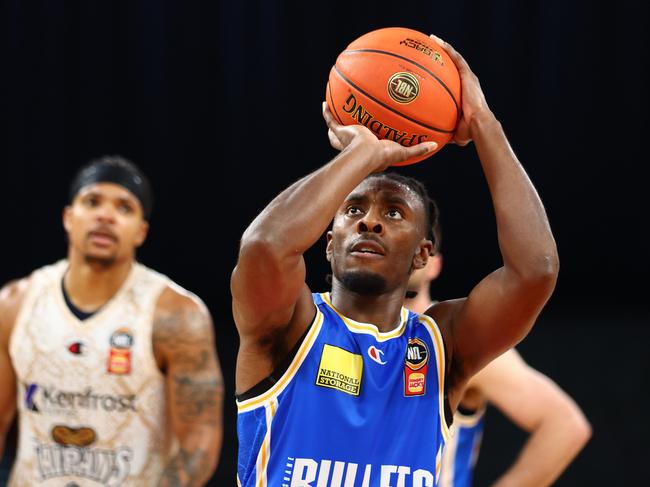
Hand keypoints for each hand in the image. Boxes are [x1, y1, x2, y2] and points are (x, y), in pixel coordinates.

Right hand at [322, 102, 436, 169]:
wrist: (366, 154)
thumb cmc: (382, 156)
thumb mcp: (403, 153)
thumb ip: (418, 149)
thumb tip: (435, 146)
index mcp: (369, 148)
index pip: (367, 143)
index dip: (368, 139)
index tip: (370, 134)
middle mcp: (355, 143)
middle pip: (349, 136)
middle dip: (347, 130)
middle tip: (349, 121)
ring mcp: (345, 137)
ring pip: (337, 128)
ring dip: (336, 120)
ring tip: (334, 108)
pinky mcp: (338, 131)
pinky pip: (330, 120)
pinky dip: (326, 112)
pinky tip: (324, 103)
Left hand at [431, 35, 491, 145]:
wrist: (478, 125)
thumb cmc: (468, 131)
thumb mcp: (453, 131)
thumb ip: (444, 131)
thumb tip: (433, 139)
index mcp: (466, 95)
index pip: (455, 82)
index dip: (446, 75)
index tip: (436, 70)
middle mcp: (468, 83)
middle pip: (455, 67)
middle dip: (444, 59)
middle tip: (432, 52)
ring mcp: (468, 78)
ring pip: (455, 59)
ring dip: (444, 49)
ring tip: (432, 40)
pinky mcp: (467, 75)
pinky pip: (456, 59)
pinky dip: (446, 49)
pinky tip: (436, 41)